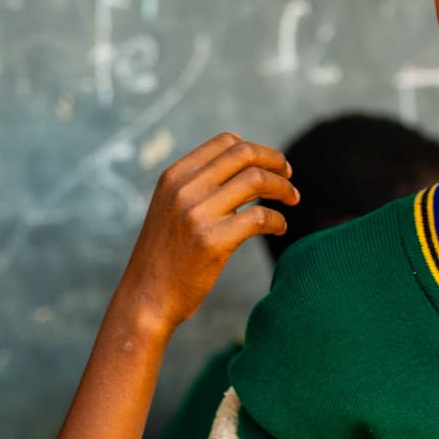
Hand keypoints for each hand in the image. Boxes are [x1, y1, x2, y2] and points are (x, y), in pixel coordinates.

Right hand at [123, 134, 298, 336]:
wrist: (146, 297)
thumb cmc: (166, 255)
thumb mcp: (171, 208)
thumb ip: (200, 186)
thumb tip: (248, 167)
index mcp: (174, 176)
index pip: (226, 142)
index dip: (257, 150)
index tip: (273, 166)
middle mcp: (184, 189)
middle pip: (245, 154)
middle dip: (276, 161)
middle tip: (290, 177)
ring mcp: (197, 214)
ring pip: (256, 180)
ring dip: (283, 188)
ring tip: (292, 200)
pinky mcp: (212, 242)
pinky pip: (260, 216)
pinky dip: (278, 219)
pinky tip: (279, 228)